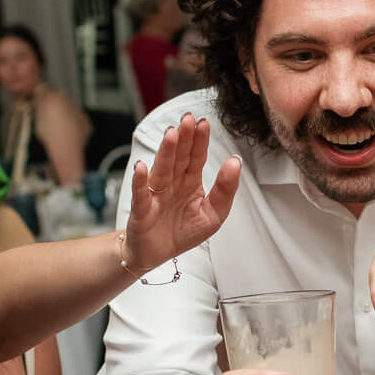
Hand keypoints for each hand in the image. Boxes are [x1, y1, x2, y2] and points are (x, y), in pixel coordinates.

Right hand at [125, 114, 240, 272]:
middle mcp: (172, 183)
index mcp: (190, 181)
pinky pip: (141, 194)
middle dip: (184, 138)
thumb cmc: (183, 232)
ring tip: (171, 134)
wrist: (157, 254)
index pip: (196, 157)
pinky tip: (141, 168)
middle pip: (179, 157)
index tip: (204, 123)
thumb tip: (235, 162)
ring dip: (166, 152)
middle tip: (188, 119)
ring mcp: (156, 194)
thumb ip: (225, 189)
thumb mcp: (214, 214)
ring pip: (162, 170)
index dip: (200, 140)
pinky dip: (139, 181)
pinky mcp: (142, 210)